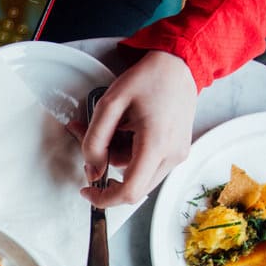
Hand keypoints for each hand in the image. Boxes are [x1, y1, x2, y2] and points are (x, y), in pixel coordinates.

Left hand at [79, 51, 197, 207]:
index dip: (104, 198)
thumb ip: (95, 141)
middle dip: (107, 169)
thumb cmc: (147, 79)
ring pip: (137, 174)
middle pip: (132, 185)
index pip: (130, 192)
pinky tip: (127, 128)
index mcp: (157, 145)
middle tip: (92, 142)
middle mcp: (173, 156)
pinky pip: (148, 163)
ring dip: (117, 157)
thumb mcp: (109, 105)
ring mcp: (178, 155)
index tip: (86, 191)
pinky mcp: (178, 151)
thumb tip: (93, 170)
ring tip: (113, 125)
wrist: (178, 66)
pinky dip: (131, 151)